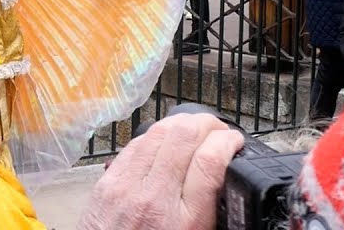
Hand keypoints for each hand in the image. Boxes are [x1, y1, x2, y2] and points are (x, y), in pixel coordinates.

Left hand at [77, 114, 243, 229]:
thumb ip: (212, 209)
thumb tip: (229, 178)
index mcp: (185, 220)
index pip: (209, 161)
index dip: (227, 141)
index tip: (235, 141)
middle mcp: (154, 198)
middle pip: (184, 136)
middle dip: (208, 124)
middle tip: (219, 130)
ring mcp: (126, 185)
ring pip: (158, 132)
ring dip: (182, 123)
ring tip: (196, 129)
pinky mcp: (108, 181)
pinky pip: (136, 144)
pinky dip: (156, 135)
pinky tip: (166, 139)